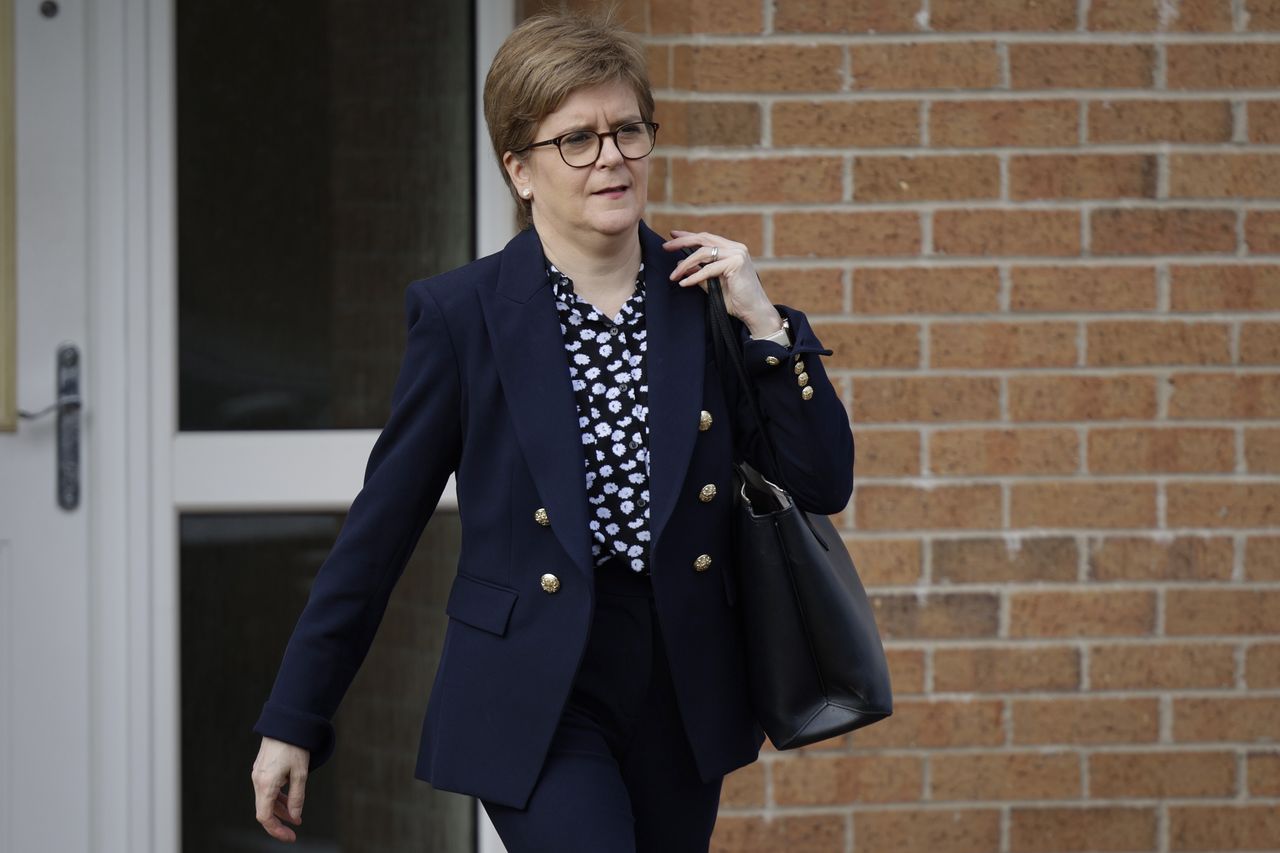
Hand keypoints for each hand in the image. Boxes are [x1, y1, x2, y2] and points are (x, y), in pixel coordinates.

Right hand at [251, 736, 309, 842]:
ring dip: (280, 810)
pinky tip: (289, 800)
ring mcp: (258, 775)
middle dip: (279, 822)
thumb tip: (295, 816)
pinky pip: (267, 790)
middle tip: (294, 830)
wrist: (286, 723)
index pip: (265, 817)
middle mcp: (257, 781)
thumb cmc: (294, 747)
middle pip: (265, 810)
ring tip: (296, 816)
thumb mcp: (300, 774)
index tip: (290, 836)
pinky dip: (277, 798)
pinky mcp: (261, 770)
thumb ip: (297, 797)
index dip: (276, 830)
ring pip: (266, 800)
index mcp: (265, 784)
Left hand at [662, 230, 782, 335]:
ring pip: (703, 253)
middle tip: (665, 247)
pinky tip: (684, 283)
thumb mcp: (712, 283)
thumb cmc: (735, 299)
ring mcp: (737, 254)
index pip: (706, 238)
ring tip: (673, 276)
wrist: (754, 312)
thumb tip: (680, 264)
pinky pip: (708, 268)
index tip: (672, 235)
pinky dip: (694, 276)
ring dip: (685, 264)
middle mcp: (735, 248)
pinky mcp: (736, 263)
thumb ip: (699, 272)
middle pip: (703, 239)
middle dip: (682, 242)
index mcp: (731, 249)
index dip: (688, 235)